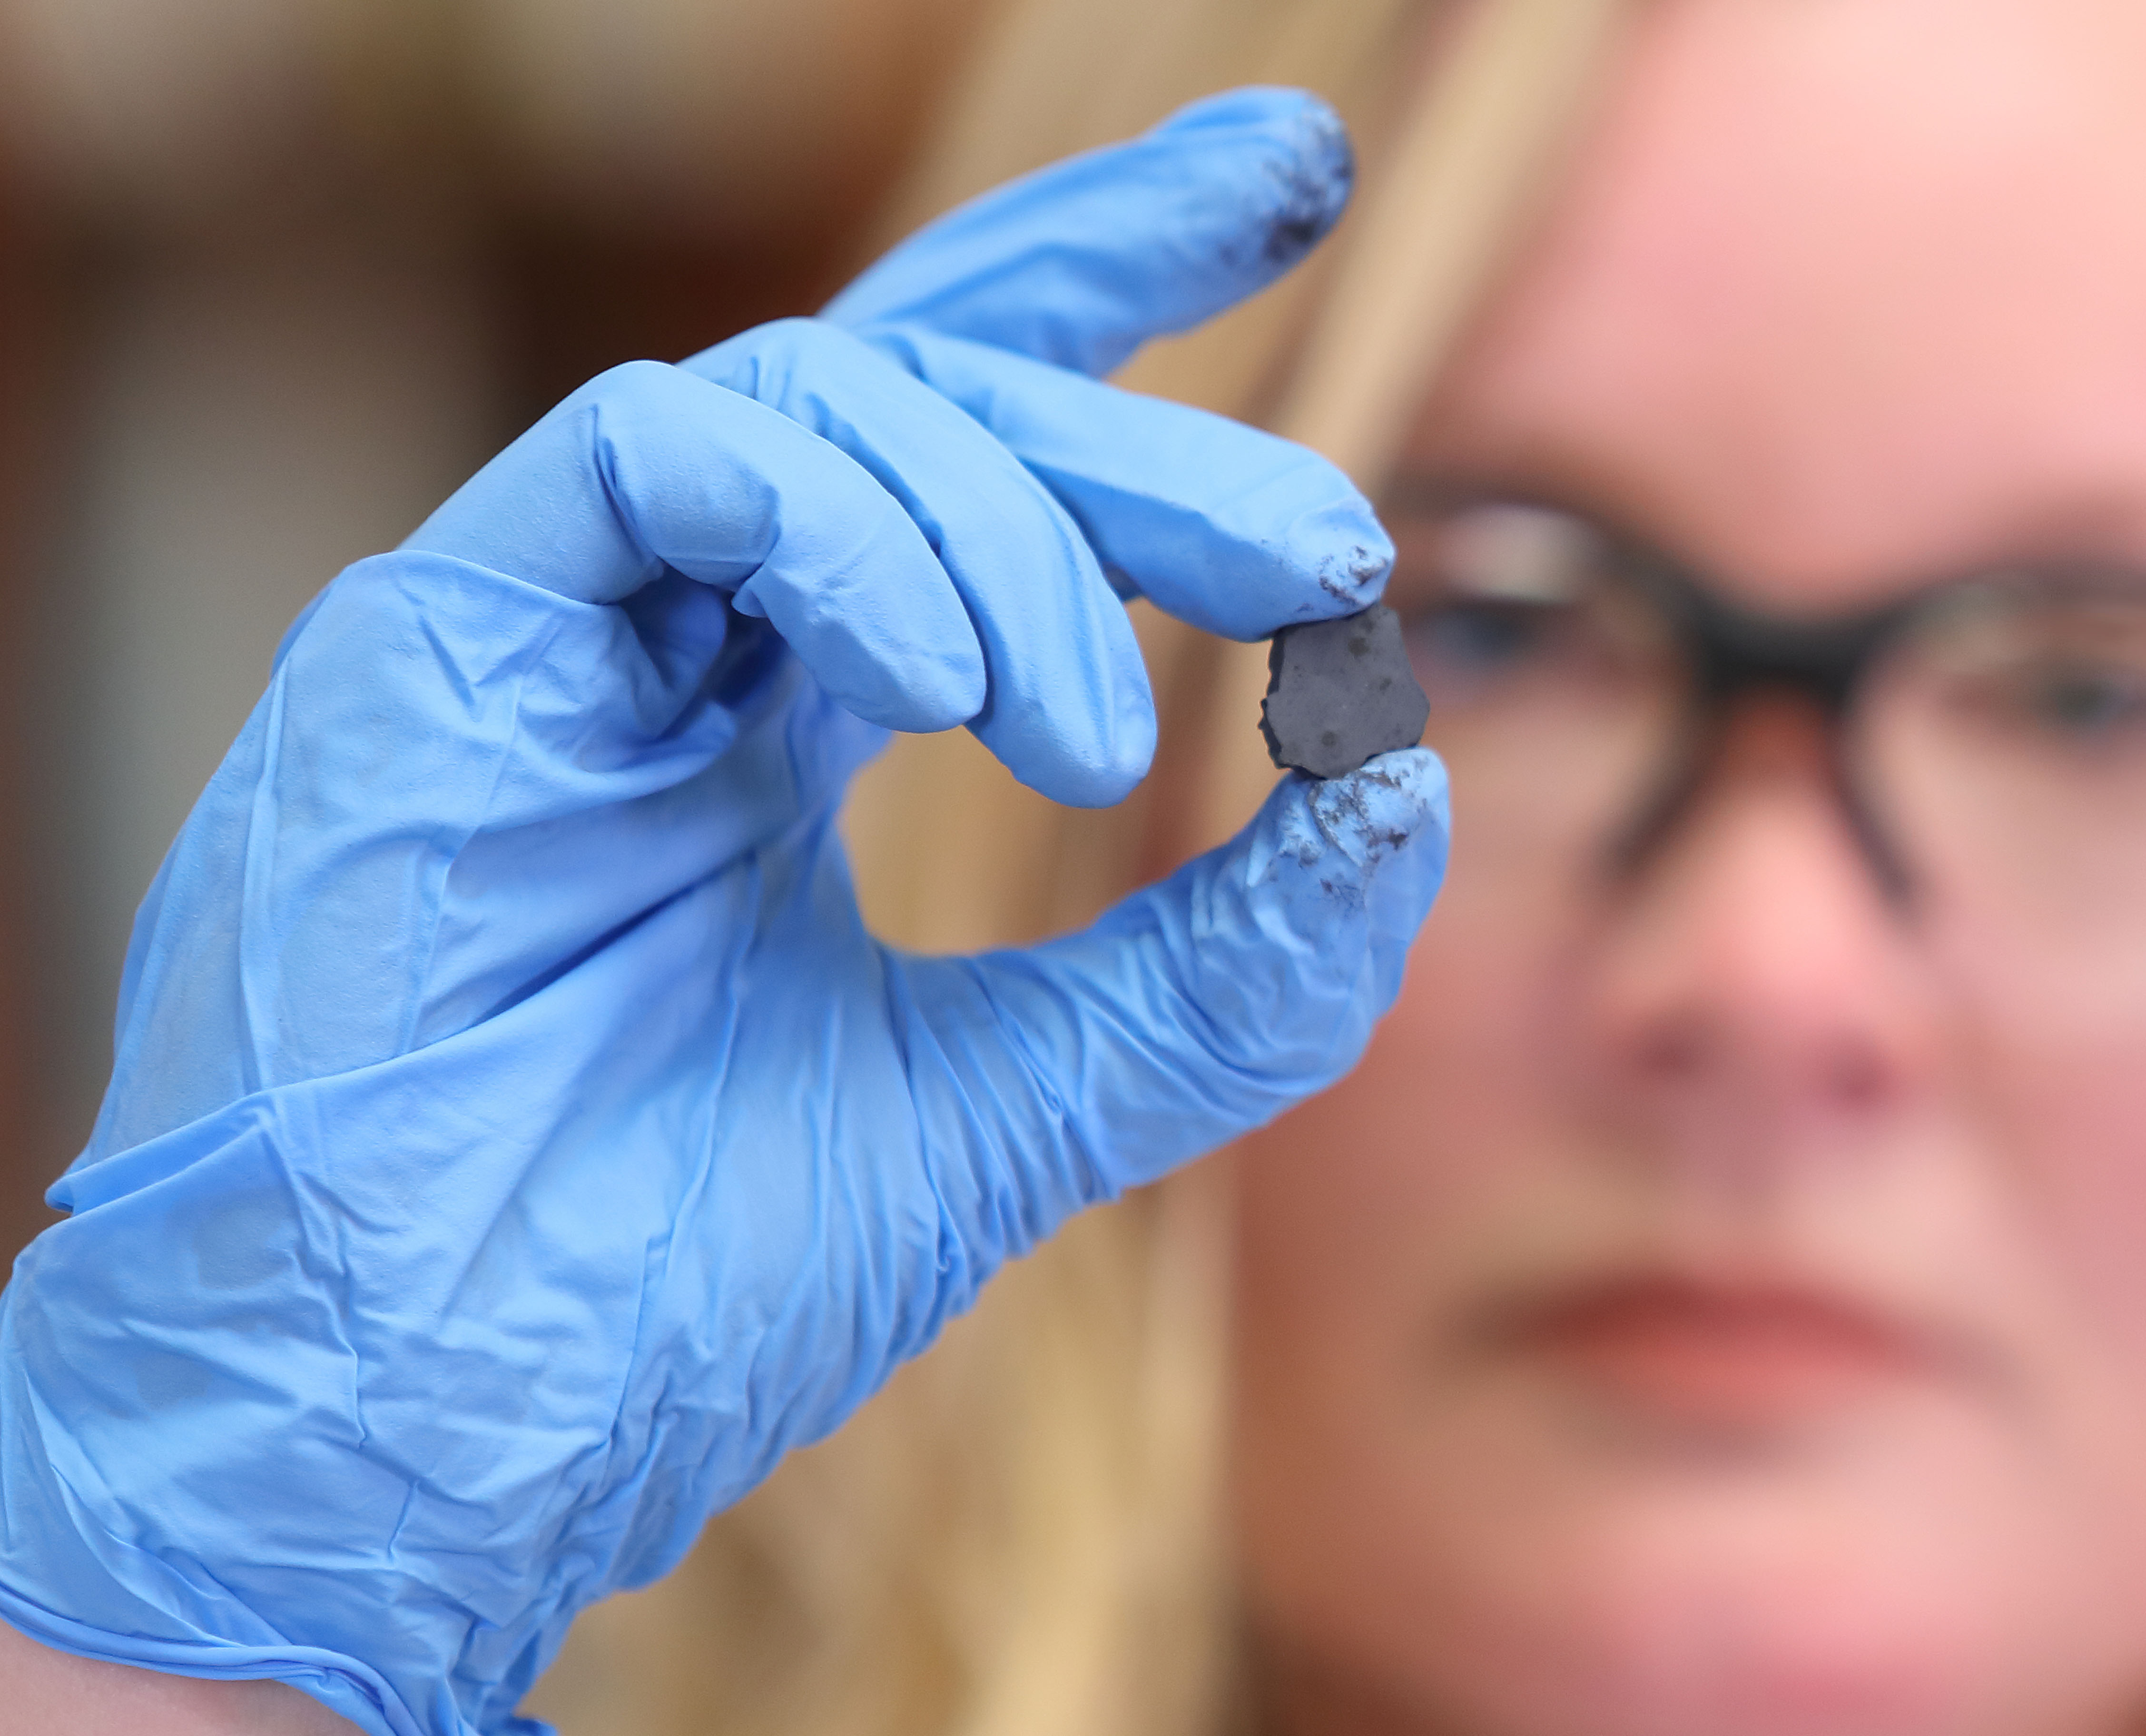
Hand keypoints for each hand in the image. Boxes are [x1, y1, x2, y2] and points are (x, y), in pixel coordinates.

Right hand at [0, 88, 1446, 1735]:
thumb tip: (1406, 786)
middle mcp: (670, 641)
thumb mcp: (1012, 1109)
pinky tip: (952, 681)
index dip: (1115, 288)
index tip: (1301, 189)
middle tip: (1327, 548)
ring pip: (818, 401)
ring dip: (1018, 534)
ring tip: (1100, 739)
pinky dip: (841, 534)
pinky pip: (660, 459)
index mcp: (776, 719)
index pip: (955, 443)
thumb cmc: (668, 1290)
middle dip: (1138, 407)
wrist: (435, 1444)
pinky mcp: (439, 635)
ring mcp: (553, 627)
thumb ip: (1212, 972)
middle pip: (916, 383)